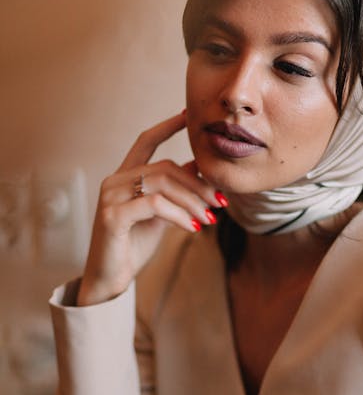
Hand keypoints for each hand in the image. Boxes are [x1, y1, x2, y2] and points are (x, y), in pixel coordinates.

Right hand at [78, 113, 224, 305]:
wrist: (110, 278)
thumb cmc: (133, 245)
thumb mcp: (159, 214)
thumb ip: (173, 191)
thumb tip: (198, 168)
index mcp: (124, 176)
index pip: (146, 141)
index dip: (167, 127)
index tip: (188, 116)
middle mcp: (114, 180)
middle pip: (166, 167)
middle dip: (198, 183)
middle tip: (220, 201)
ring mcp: (111, 197)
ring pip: (163, 184)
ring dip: (193, 201)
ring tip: (210, 217)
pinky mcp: (113, 215)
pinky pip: (155, 205)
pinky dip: (180, 215)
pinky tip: (194, 227)